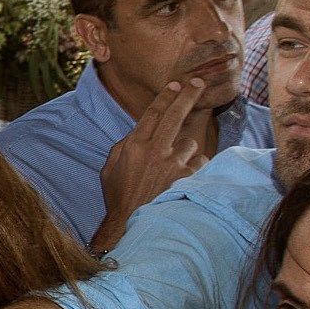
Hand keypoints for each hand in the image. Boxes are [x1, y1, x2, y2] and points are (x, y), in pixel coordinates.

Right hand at [93, 77, 207, 253]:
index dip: (166, 96)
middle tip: (198, 83)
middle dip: (188, 95)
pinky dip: (195, 169)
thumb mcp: (109, 170)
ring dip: (185, 153)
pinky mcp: (188, 177)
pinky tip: (185, 180)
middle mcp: (154, 150)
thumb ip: (123, 147)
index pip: (152, 113)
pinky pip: (199, 163)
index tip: (176, 85)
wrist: (132, 224)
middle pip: (175, 115)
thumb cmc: (120, 198)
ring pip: (190, 144)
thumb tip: (135, 134)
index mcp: (134, 146)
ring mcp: (173, 163)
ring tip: (174, 170)